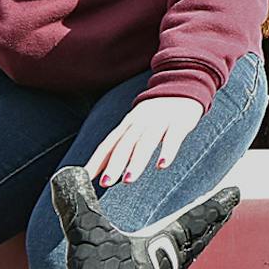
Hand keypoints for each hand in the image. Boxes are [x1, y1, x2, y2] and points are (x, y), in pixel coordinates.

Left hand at [85, 95, 204, 186]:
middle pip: (124, 144)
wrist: (182, 87)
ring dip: (135, 162)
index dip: (97, 161)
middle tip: (105, 182)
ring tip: (128, 180)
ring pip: (145, 142)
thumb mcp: (136, 126)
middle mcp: (140, 122)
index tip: (85, 178)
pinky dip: (167, 151)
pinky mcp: (179, 122)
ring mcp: (159, 122)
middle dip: (113, 164)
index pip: (108, 144)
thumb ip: (122, 146)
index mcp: (127, 124)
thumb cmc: (156, 114)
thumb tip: (104, 169)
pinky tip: (162, 165)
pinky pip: (173, 138)